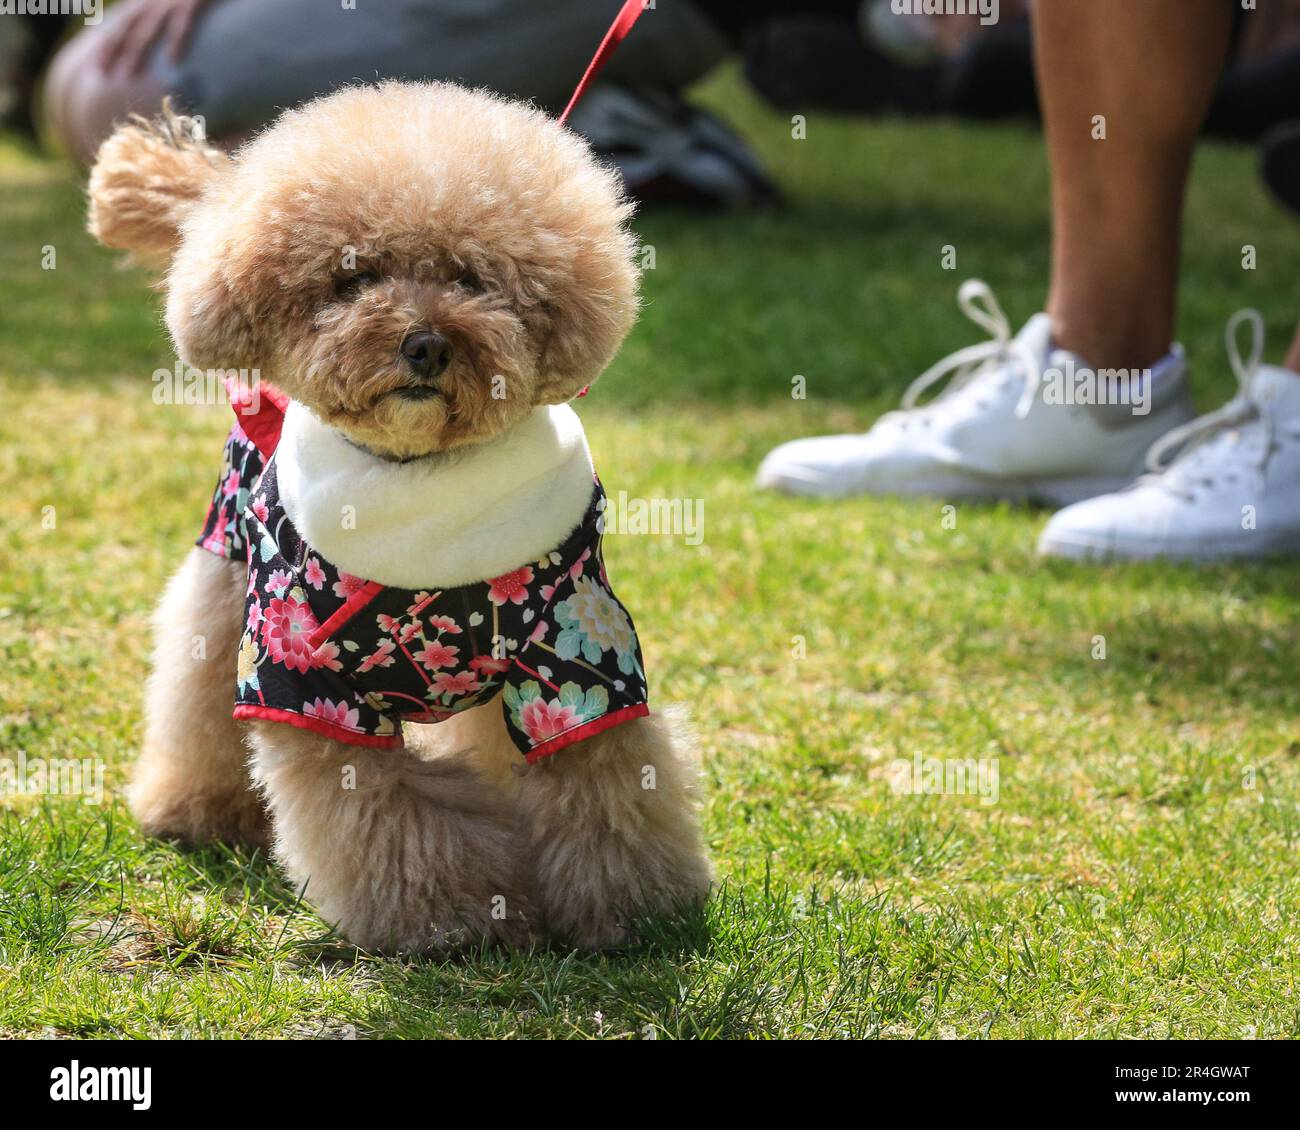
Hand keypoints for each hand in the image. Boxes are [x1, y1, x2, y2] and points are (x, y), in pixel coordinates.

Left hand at [95, 0, 215, 76]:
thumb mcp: (168, 3)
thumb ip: (157, 18)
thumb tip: (151, 42)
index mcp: (145, 1)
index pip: (120, 24)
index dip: (106, 43)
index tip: (95, 65)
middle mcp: (152, 1)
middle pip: (127, 28)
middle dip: (112, 50)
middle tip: (102, 73)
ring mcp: (170, 2)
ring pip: (148, 29)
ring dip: (136, 52)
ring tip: (128, 75)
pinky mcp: (192, 2)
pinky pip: (182, 24)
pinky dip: (176, 42)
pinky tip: (173, 62)